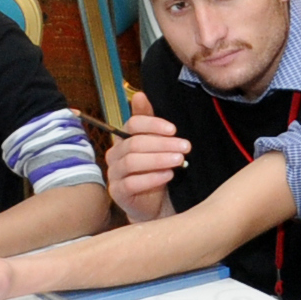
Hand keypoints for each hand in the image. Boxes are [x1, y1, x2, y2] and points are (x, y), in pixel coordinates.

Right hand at [106, 91, 187, 223]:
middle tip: (185, 146)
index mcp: (123, 139)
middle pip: (135, 143)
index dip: (153, 125)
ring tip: (179, 160)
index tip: (174, 129)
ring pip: (132, 162)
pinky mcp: (118, 192)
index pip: (132, 125)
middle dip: (162, 144)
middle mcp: (115, 154)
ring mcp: (114, 174)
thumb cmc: (155, 171)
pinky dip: (152, 178)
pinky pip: (132, 183)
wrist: (153, 205)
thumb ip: (148, 122)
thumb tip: (140, 94)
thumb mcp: (155, 145)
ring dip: (158, 159)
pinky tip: (168, 175)